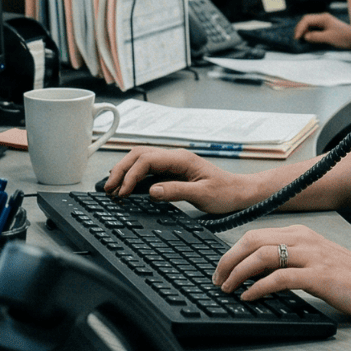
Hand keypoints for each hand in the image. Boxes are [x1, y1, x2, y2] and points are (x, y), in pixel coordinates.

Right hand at [103, 147, 261, 213]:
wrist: (241, 193)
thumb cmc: (226, 193)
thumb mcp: (203, 195)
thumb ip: (176, 191)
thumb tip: (152, 191)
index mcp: (181, 159)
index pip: (146, 160)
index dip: (130, 175)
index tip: (122, 192)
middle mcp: (174, 157)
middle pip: (138, 155)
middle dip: (121, 170)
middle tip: (108, 189)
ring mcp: (173, 163)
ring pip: (141, 159)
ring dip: (125, 171)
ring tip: (112, 187)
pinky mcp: (173, 172)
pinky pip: (148, 169)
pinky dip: (134, 176)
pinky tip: (127, 186)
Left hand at [213, 224, 350, 319]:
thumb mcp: (316, 261)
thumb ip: (290, 261)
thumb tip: (257, 274)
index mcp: (301, 234)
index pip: (255, 235)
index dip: (233, 252)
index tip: (221, 269)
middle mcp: (303, 240)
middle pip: (252, 241)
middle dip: (228, 260)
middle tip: (217, 279)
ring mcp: (311, 256)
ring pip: (262, 256)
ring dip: (238, 273)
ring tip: (228, 288)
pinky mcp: (318, 276)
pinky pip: (279, 278)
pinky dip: (259, 287)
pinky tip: (250, 297)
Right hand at [294, 13, 350, 48]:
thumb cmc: (344, 38)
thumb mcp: (329, 38)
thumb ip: (316, 36)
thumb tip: (305, 36)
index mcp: (323, 18)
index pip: (307, 20)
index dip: (300, 28)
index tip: (297, 37)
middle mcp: (323, 18)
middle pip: (307, 20)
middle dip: (300, 28)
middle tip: (297, 38)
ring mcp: (324, 22)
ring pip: (310, 24)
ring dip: (304, 31)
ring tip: (301, 39)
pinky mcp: (326, 28)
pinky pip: (314, 28)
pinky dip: (309, 33)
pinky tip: (308, 39)